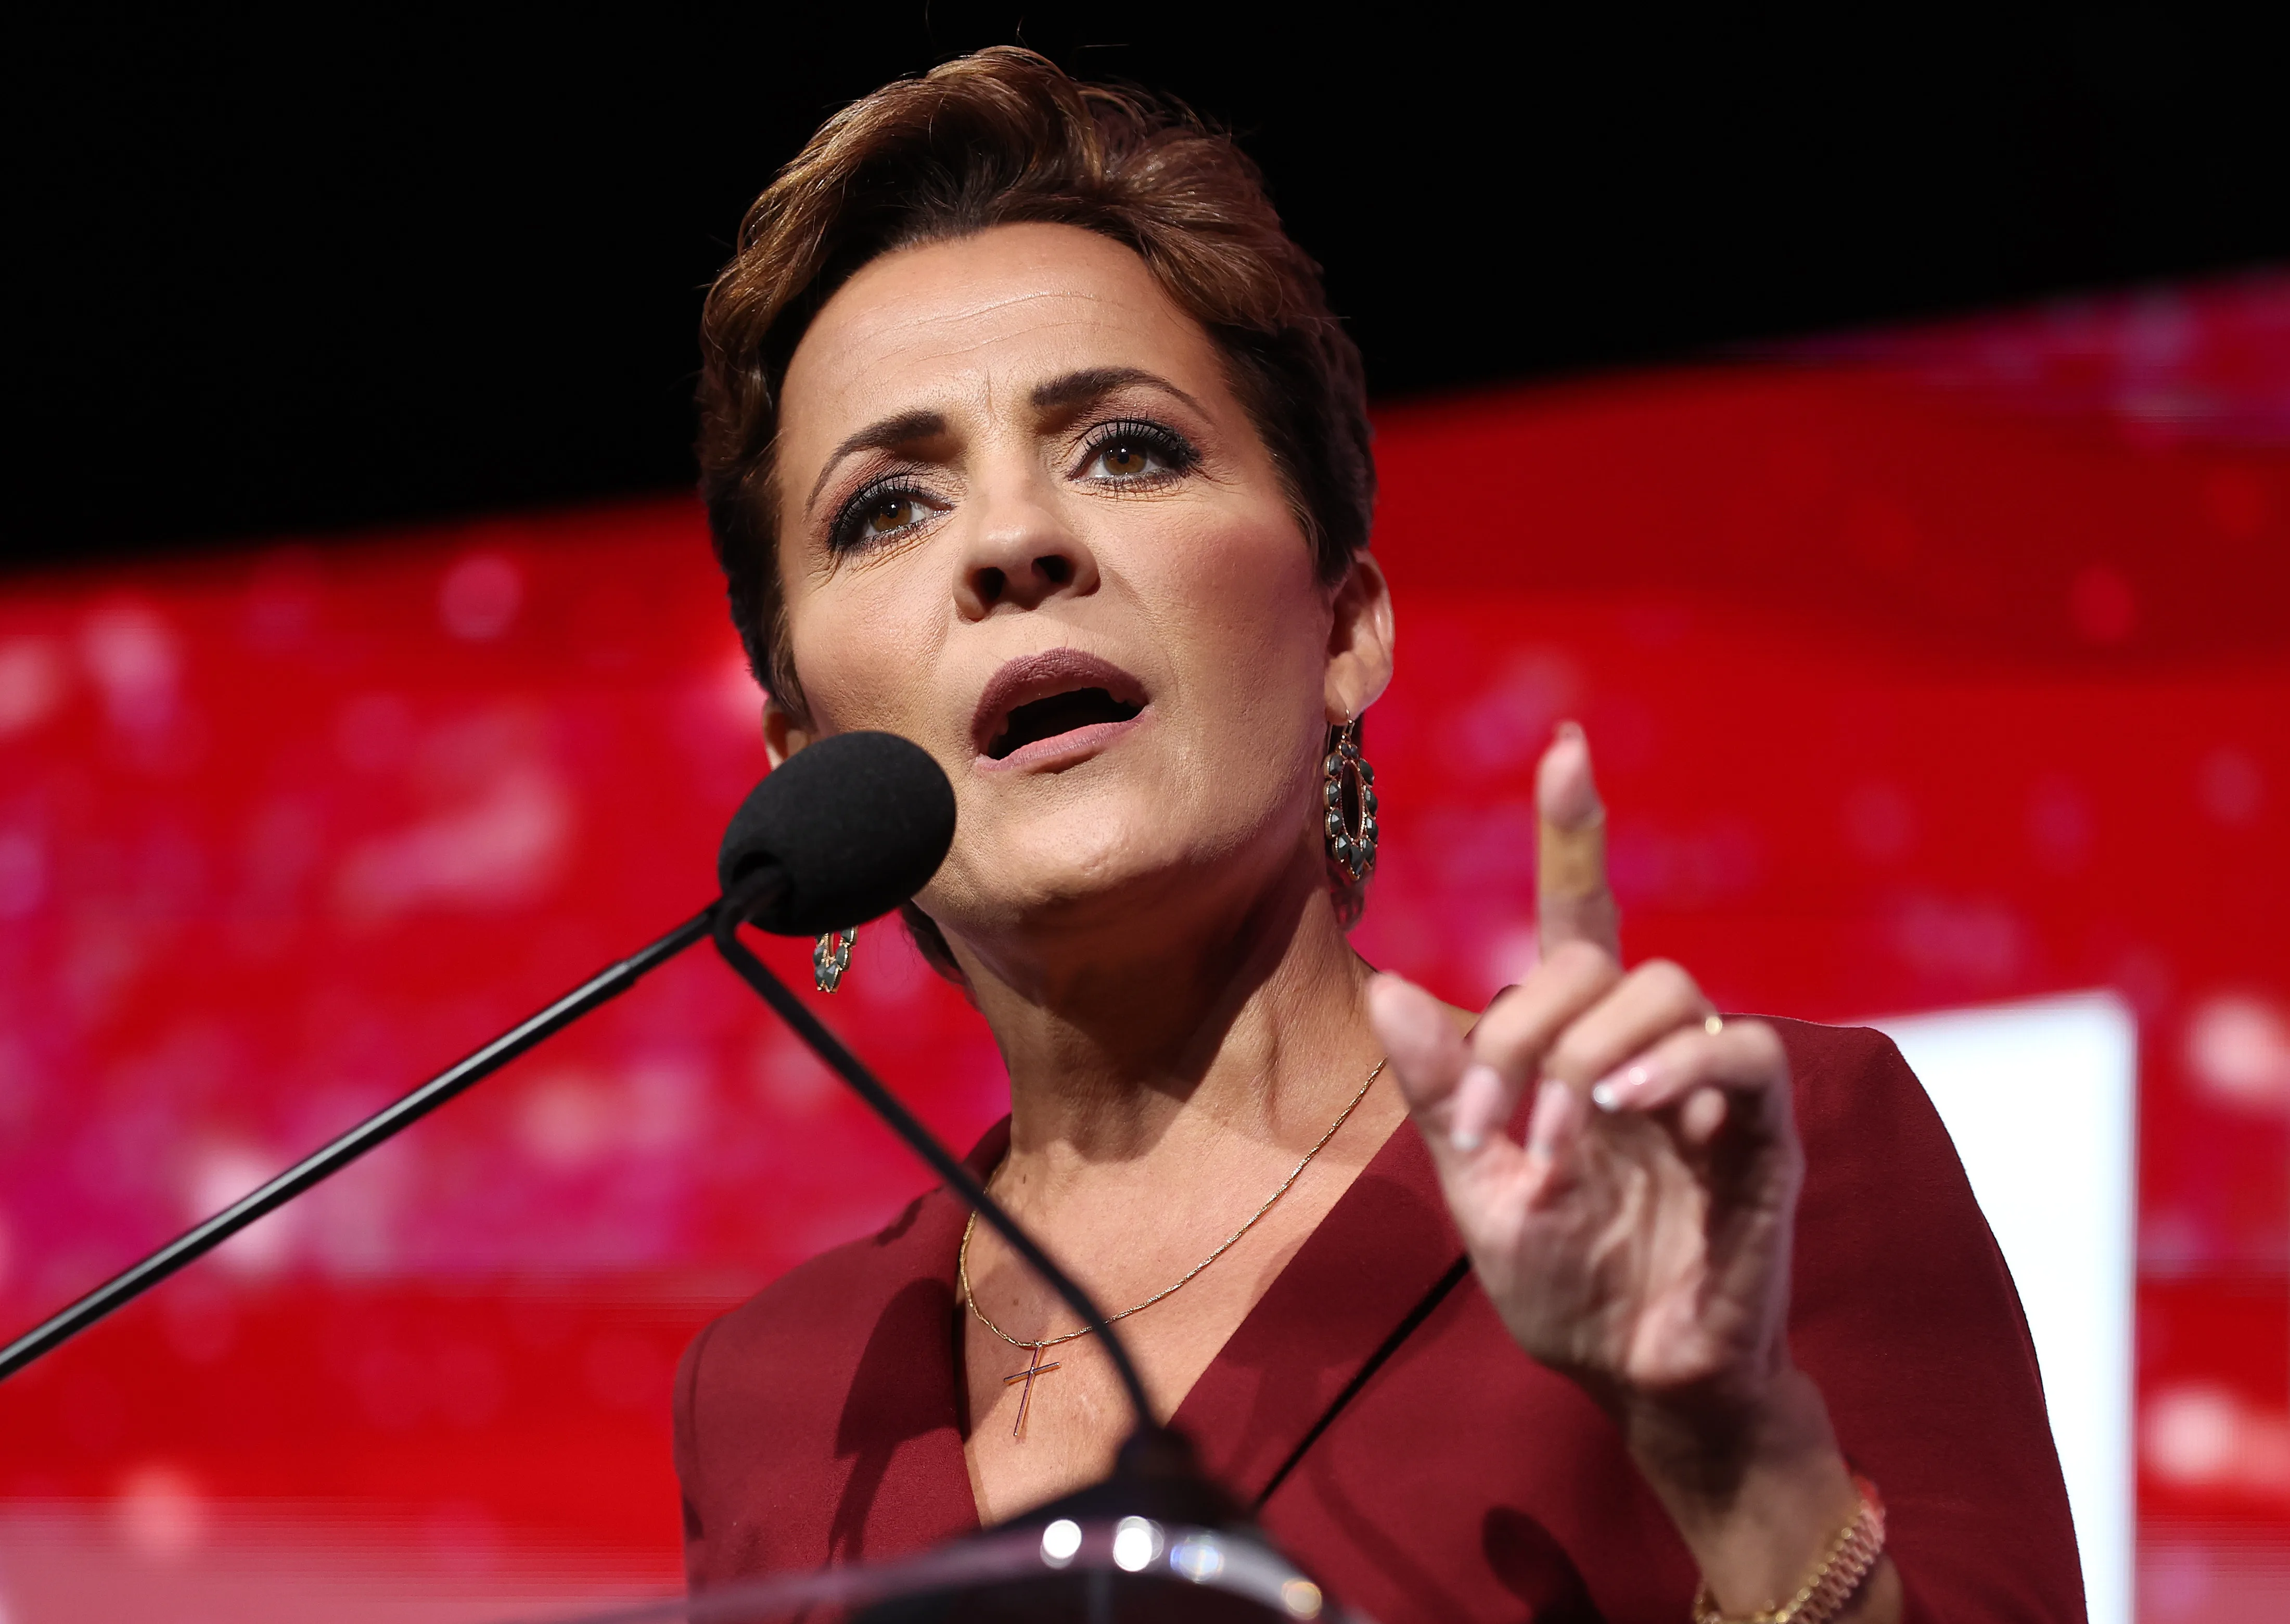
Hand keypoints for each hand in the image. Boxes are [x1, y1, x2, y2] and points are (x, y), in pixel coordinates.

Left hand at [1368, 721, 1799, 1415]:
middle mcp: (1645, 1044)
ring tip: (1562, 1134)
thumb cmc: (1563, 1277)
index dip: (1573, 833)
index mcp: (1577, 1044)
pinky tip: (1630, 1108)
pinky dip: (1682, 1066)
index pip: (1578, 915)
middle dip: (1526, 1026)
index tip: (1564, 749)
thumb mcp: (1477, 1185)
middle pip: (1597, 957)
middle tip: (1493, 1123)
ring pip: (1668, 987)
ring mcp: (1710, 1083)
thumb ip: (1442, 1093)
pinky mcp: (1764, 1133)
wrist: (1633, 1374)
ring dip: (1592, 1052)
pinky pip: (1743, 1053)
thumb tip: (1385, 988)